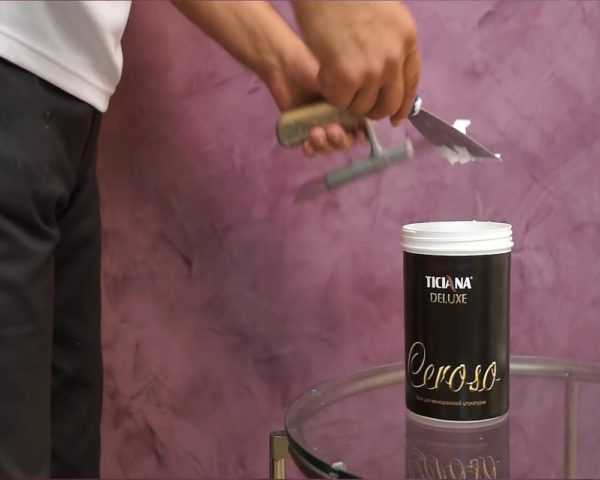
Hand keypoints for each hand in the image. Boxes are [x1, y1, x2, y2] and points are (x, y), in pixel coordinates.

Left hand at [265, 39, 364, 155]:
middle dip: (340, 140)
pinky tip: (307, 145)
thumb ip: (349, 100)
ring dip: (325, 146)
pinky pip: (311, 148)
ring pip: (329, 147)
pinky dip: (312, 150)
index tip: (356, 133)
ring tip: (314, 133)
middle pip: (346, 141)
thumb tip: (358, 119)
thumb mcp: (336, 78)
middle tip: (331, 130)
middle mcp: (338, 118)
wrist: (283, 65)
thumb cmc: (311, 65)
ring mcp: (321, 125)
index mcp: (350, 106)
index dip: (360, 135)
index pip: (361, 128)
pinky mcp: (302, 131)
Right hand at [293, 1, 419, 124]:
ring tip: (336, 78)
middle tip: (359, 105)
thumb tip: (390, 75)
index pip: (411, 84)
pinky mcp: (347, 78)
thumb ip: (391, 44)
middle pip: (389, 103)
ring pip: (362, 106)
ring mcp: (371, 70)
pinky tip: (325, 74)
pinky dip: (330, 92)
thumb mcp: (386, 15)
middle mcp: (394, 58)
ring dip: (348, 99)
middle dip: (374, 110)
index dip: (403, 105)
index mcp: (407, 39)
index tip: (395, 117)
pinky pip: (340, 101)